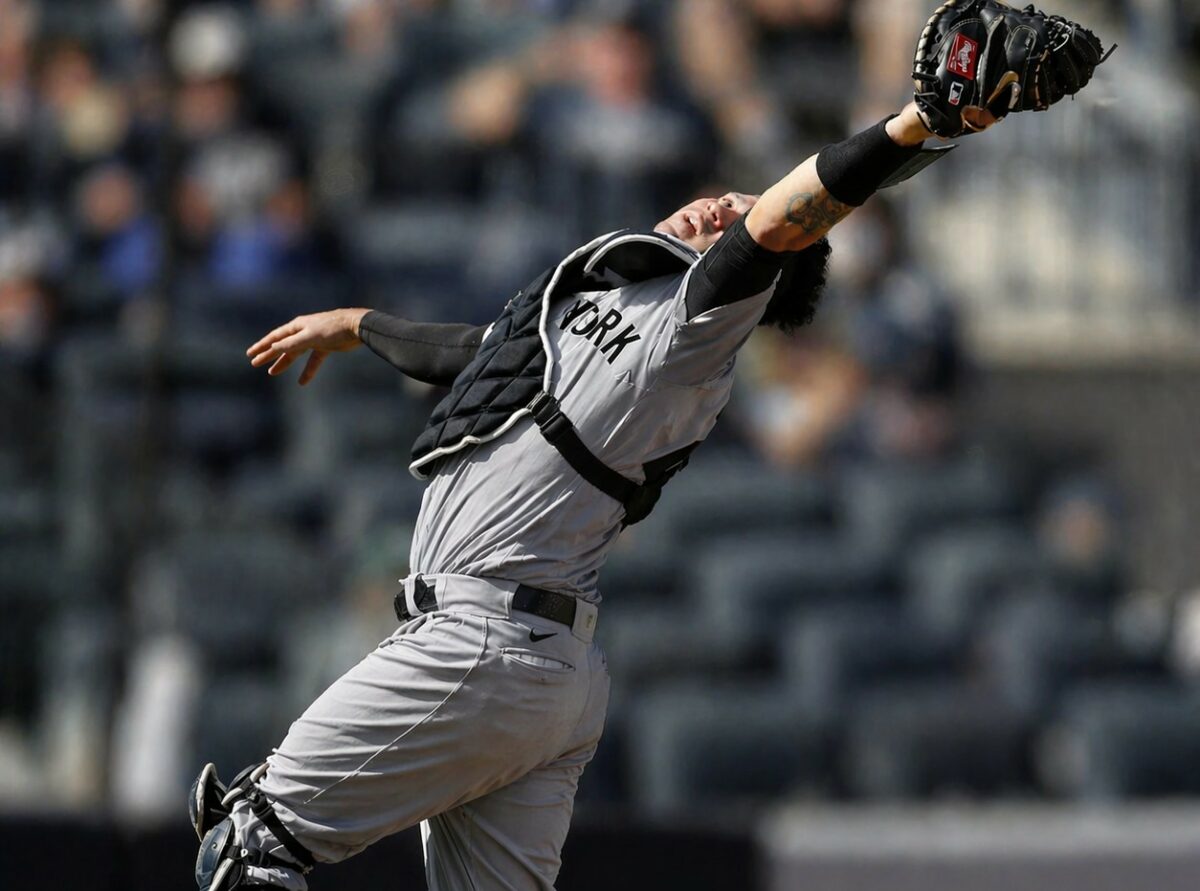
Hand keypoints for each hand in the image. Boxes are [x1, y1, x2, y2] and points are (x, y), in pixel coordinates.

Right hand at [247, 308, 370, 384]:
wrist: (357, 327)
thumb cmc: (333, 329)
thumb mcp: (309, 337)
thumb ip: (291, 344)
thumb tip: (273, 348)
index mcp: (298, 326)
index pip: (275, 337)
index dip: (262, 346)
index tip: (250, 354)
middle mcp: (304, 331)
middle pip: (283, 345)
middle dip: (269, 354)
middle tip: (255, 364)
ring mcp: (315, 339)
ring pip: (296, 353)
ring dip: (284, 362)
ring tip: (272, 372)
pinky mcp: (326, 347)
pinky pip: (313, 360)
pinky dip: (308, 370)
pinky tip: (302, 382)